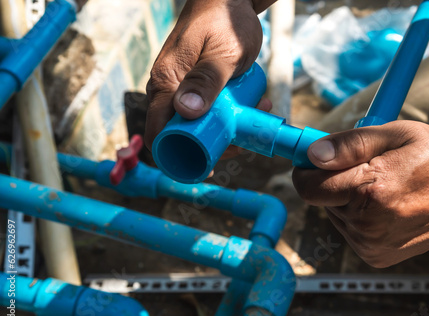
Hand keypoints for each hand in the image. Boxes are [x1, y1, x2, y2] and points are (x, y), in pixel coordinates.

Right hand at [145, 0, 264, 149]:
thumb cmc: (225, 20)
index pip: (159, 132)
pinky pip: (206, 109)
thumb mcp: (223, 52)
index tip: (207, 166)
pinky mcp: (196, 85)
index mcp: (165, 83)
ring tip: (252, 118)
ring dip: (224, 129)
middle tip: (240, 140)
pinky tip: (251, 107)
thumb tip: (187, 112)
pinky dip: (226, 114)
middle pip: (180, 133)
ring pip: (196, 123)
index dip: (178, 156)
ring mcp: (181, 87)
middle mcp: (167, 89)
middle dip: (210, 144)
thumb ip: (207, 80)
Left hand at [293, 121, 428, 267]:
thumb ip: (350, 144)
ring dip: (345, 199)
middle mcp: (367, 223)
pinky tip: (383, 206)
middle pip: (320, 199)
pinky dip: (357, 216)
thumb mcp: (396, 135)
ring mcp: (370, 243)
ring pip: (333, 213)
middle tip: (361, 168)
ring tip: (380, 187)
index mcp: (371, 190)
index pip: (309, 186)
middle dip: (331, 181)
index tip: (313, 158)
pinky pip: (348, 229)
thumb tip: (313, 155)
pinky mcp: (374, 255)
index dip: (306, 170)